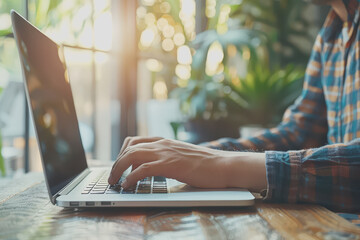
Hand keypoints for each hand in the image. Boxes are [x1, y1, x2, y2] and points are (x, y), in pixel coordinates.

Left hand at [108, 137, 266, 190]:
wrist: (223, 165)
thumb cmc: (205, 164)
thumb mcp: (181, 156)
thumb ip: (166, 157)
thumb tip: (152, 167)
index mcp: (164, 141)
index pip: (134, 141)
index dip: (122, 153)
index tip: (118, 166)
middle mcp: (162, 144)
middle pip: (129, 148)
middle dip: (116, 163)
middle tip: (112, 177)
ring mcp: (166, 153)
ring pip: (132, 156)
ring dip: (118, 169)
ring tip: (115, 182)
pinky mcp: (170, 165)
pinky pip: (143, 170)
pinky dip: (131, 178)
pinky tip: (128, 185)